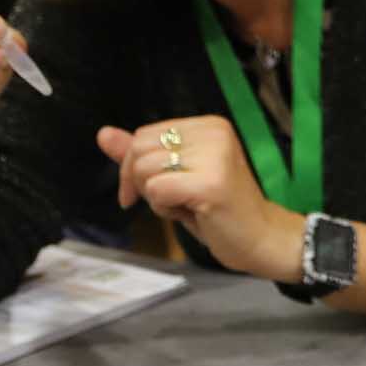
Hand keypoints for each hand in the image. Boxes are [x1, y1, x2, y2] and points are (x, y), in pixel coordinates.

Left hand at [98, 115, 297, 279]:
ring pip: (144, 170)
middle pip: (139, 149)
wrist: (262, 239)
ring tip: (187, 205)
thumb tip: (103, 134)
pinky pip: (156, 191)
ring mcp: (215, 157)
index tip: (147, 191)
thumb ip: (142, 154)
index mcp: (210, 125)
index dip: (134, 166)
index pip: (144, 134)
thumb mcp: (177, 176)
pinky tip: (192, 213)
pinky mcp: (211, 184)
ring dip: (156, 198)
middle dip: (141, 181)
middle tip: (172, 200)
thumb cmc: (220, 210)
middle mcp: (215, 133)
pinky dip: (165, 209)